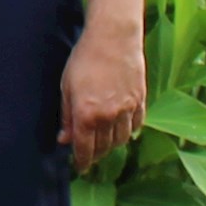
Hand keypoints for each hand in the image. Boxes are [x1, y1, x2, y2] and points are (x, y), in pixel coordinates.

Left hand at [60, 13, 145, 164]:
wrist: (113, 37)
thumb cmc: (84, 58)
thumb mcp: (66, 87)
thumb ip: (67, 116)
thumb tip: (64, 140)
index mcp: (86, 115)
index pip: (84, 150)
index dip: (82, 162)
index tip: (80, 167)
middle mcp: (108, 117)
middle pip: (104, 148)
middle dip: (96, 154)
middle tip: (89, 154)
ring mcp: (127, 110)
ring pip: (121, 140)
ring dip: (112, 144)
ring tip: (104, 141)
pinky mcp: (141, 100)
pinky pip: (136, 125)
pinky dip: (128, 130)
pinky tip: (121, 127)